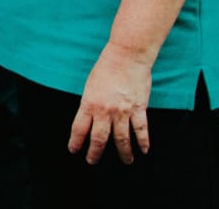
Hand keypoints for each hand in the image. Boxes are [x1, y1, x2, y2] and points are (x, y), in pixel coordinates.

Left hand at [69, 44, 152, 164]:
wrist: (126, 57)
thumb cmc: (106, 68)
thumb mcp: (89, 86)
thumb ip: (89, 103)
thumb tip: (89, 117)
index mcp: (89, 103)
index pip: (79, 128)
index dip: (76, 142)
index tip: (74, 150)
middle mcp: (104, 111)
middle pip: (99, 138)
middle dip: (95, 152)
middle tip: (93, 161)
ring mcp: (122, 112)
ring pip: (121, 139)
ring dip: (123, 152)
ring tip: (125, 161)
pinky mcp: (138, 109)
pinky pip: (141, 130)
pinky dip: (143, 142)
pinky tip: (144, 150)